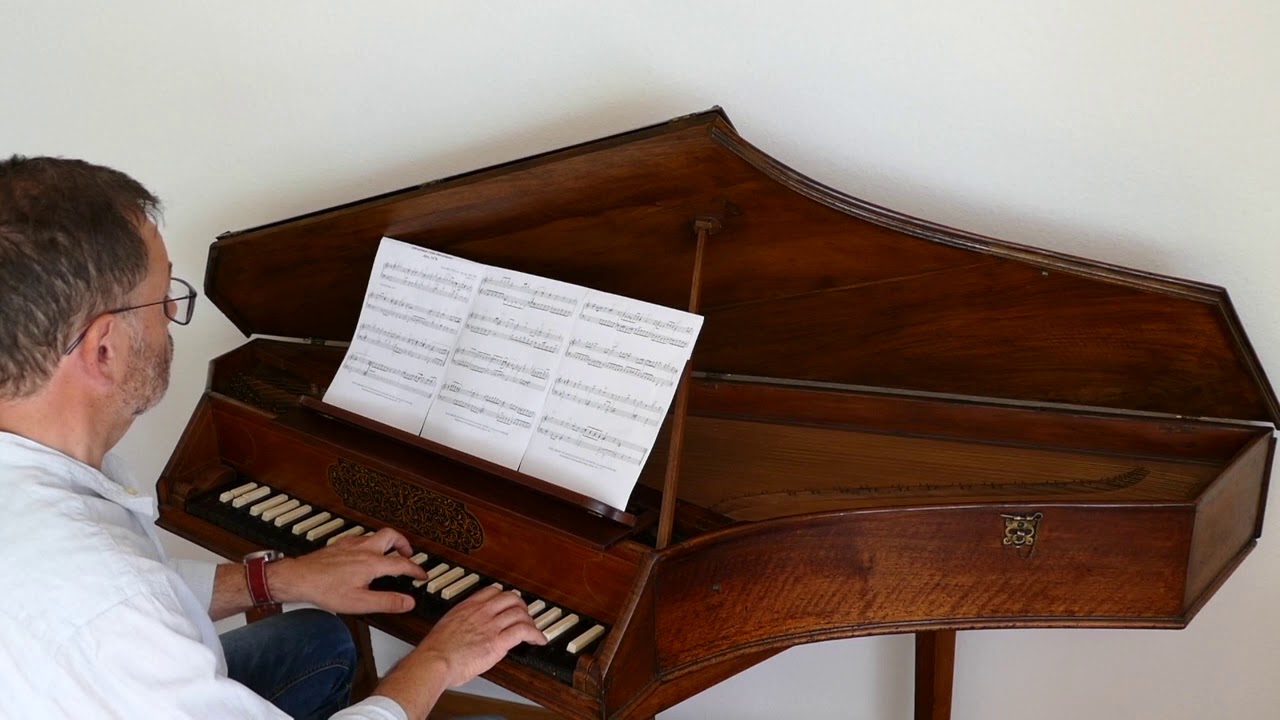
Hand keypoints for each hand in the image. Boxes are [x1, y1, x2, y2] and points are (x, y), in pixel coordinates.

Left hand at [267, 527, 428, 613]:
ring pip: (375, 535)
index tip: (422, 575)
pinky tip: (362, 552)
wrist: (299, 578)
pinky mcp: (338, 545)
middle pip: (391, 536)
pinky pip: (359, 538)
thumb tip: (408, 602)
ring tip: (388, 553)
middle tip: (408, 554)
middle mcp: (364, 549)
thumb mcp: (360, 602)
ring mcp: (350, 545)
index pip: (402, 563)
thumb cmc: (325, 590)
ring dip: (386, 542)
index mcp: (372, 563)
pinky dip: (368, 543)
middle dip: (403, 544)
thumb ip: (387, 602)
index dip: (416, 570)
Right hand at [409, 585, 547, 687]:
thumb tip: (467, 632)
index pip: (493, 591)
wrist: (435, 660)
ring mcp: (491, 625)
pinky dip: (536, 634)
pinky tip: (539, 640)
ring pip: (520, 613)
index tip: (508, 604)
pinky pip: (524, 631)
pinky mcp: (498, 641)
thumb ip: (461, 624)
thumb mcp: (447, 626)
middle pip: (511, 598)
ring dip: (530, 622)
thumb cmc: (436, 650)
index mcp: (468, 606)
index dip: (504, 597)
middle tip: (524, 616)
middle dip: (521, 606)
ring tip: (533, 630)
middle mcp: (482, 612)